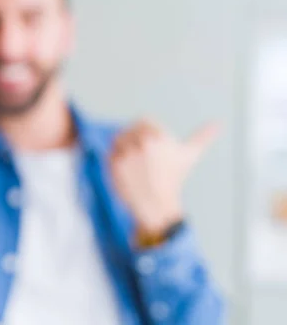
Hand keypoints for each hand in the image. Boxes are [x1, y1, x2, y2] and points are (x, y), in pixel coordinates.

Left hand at [110, 119, 218, 239]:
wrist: (157, 206)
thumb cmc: (173, 179)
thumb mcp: (189, 155)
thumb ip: (202, 136)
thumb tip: (218, 124)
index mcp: (158, 135)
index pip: (141, 122)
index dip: (142, 134)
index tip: (147, 150)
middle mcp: (143, 142)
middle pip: (127, 131)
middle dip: (131, 143)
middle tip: (138, 161)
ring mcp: (127, 153)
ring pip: (117, 141)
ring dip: (122, 150)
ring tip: (133, 166)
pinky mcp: (114, 164)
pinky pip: (109, 154)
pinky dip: (114, 161)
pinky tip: (125, 173)